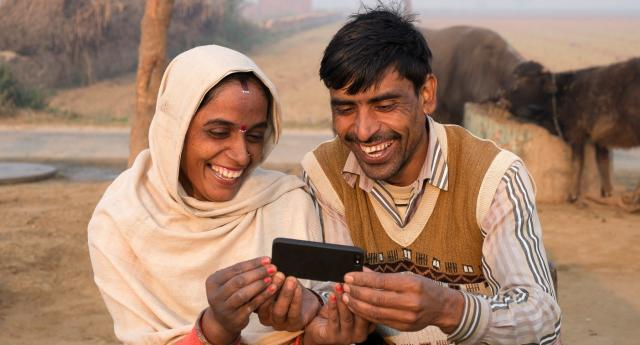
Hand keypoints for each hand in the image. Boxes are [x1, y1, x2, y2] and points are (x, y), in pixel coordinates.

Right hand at [202, 257, 279, 342]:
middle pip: (239, 280)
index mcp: (213, 281)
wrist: (223, 321)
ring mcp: (224, 308)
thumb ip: (243, 273)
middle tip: (273, 267)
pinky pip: (251, 305)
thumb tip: (266, 261)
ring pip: (243, 294)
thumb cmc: (230, 295)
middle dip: (258, 273)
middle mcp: (215, 295)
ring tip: (271, 278)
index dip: (253, 263)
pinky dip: (263, 296)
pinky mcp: (234, 318)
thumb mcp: (230, 283)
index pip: (236, 269)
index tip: (268, 259)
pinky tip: (273, 289)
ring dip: (259, 284)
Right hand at [257, 275, 319, 330]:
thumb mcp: (277, 282)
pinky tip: (298, 288)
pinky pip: (294, 313)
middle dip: (271, 288)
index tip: (265, 271)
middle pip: (263, 305)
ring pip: (279, 311)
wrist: (307, 303)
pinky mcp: (294, 324)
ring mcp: (279, 323)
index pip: (253, 297)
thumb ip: (271, 277)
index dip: (258, 284)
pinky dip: (296, 299)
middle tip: (278, 274)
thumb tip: (267, 267)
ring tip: (290, 280)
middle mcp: (266, 317)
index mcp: (258, 306)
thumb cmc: (288, 290)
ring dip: (285, 294)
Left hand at [303, 284, 372, 344]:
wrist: (318, 329)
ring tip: (339, 286)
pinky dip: (333, 306)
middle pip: (362, 314)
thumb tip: (364, 271)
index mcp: (369, 325)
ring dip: (342, 300)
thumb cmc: (336, 315)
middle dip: (356, 296)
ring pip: (347, 316)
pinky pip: (334, 319)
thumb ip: (359, 293)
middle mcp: (360, 333)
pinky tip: (332, 296)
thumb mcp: (351, 304)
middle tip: (350, 282)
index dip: (369, 294)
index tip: (364, 280)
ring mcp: (347, 337)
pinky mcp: (332, 336)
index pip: (373, 309)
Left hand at [341, 271, 463, 332]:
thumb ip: (385, 276)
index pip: (380, 282)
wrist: (443, 307)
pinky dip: (365, 314)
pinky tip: (357, 307)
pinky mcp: (403, 327)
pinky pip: (380, 320)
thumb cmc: (425, 288)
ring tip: (346, 297)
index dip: (362, 280)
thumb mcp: (408, 276)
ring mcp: (407, 317)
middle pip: (376, 298)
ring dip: (357, 305)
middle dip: (356, 292)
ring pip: (375, 312)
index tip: (349, 276)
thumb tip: (363, 272)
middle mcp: (410, 302)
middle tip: (344, 287)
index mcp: (411, 284)